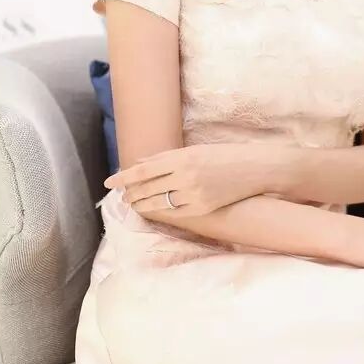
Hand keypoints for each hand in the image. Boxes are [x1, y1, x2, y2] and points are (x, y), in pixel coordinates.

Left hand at [103, 142, 273, 215]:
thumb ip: (166, 157)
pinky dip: (161, 211)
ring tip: (134, 203)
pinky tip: (154, 210)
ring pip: (157, 203)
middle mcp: (185, 177)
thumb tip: (141, 163)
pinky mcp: (202, 209)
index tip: (109, 181)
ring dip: (142, 204)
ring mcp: (193, 195)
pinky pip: (174, 213)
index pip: (143, 170)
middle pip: (147, 189)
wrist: (254, 169)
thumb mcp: (194, 150)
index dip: (124, 177)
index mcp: (182, 158)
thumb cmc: (224, 155)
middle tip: (123, 195)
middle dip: (131, 193)